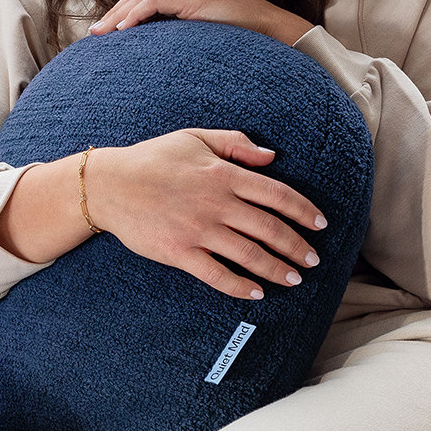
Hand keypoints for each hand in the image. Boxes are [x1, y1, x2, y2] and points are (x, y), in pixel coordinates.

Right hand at [85, 129, 325, 299]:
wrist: (109, 184)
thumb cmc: (153, 158)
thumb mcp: (195, 137)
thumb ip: (236, 144)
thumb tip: (271, 157)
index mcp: (223, 173)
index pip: (276, 194)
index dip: (303, 210)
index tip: (320, 224)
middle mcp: (216, 203)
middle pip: (269, 228)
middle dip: (296, 246)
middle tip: (313, 260)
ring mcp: (198, 229)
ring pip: (249, 254)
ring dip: (276, 269)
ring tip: (294, 279)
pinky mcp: (179, 252)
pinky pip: (216, 274)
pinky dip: (240, 286)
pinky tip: (256, 293)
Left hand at [88, 0, 312, 45]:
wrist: (276, 30)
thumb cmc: (247, 39)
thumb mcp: (210, 35)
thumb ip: (188, 35)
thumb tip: (166, 56)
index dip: (125, 11)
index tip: (109, 31)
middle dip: (115, 12)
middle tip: (96, 33)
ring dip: (118, 14)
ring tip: (102, 33)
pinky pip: (155, 0)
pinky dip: (136, 14)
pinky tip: (124, 30)